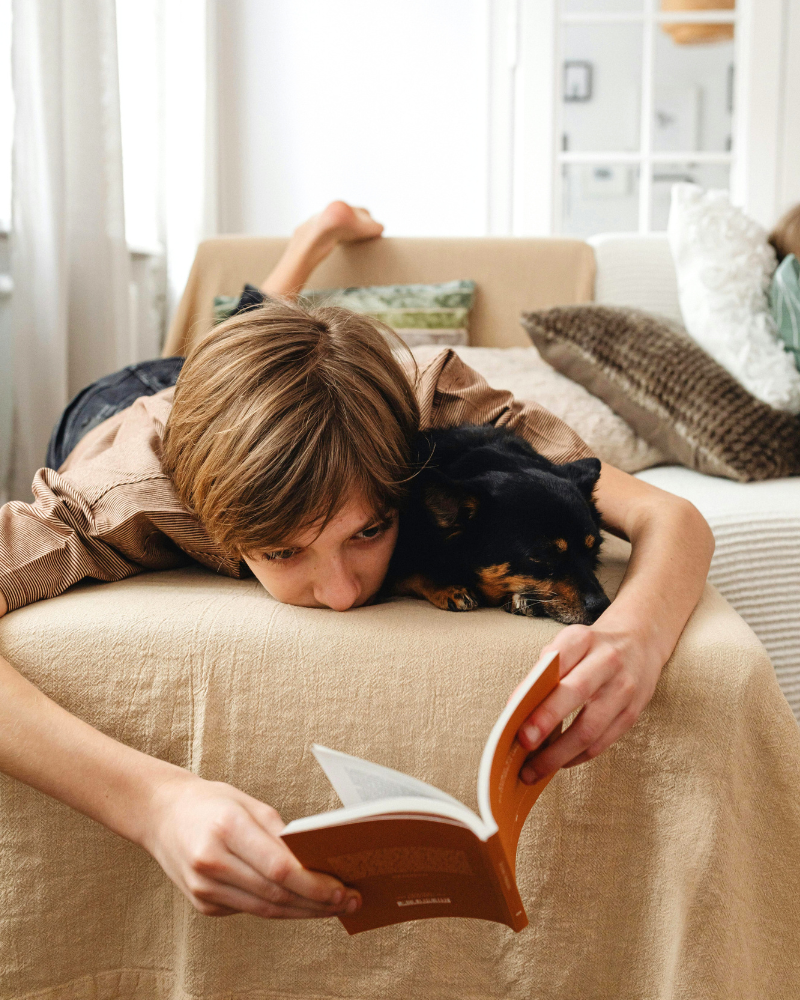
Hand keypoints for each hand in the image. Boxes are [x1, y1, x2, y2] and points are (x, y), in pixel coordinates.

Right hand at [141, 772, 360, 918]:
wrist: (161, 815)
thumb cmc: (211, 802)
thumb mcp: (248, 803)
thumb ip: (280, 832)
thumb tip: (316, 860)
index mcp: (227, 829)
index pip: (279, 867)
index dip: (313, 883)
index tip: (342, 887)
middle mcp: (212, 863)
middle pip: (275, 894)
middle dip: (317, 901)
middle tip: (349, 901)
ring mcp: (204, 889)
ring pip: (265, 909)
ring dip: (303, 911)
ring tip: (334, 907)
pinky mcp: (203, 904)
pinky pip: (250, 910)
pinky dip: (279, 909)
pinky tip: (303, 905)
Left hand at [517, 625, 661, 783]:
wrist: (640, 642)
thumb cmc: (591, 648)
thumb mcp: (568, 644)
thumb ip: (545, 671)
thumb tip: (517, 708)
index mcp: (582, 639)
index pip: (555, 662)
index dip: (534, 686)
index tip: (512, 710)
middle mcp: (607, 661)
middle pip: (575, 693)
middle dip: (546, 720)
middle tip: (523, 743)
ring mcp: (624, 689)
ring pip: (590, 728)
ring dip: (559, 754)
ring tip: (534, 770)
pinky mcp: (633, 713)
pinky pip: (602, 742)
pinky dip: (577, 757)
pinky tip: (559, 763)